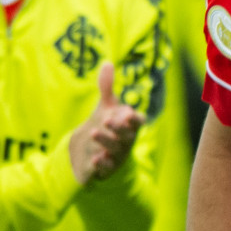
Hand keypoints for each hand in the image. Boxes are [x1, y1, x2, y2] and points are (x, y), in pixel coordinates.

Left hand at [69, 62, 144, 184]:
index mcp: (129, 125)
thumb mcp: (105, 107)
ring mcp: (117, 155)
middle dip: (118, 128)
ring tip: (93, 133)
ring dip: (105, 141)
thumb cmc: (106, 127)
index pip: (137, 122)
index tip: (128, 114)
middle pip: (126, 135)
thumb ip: (107, 87)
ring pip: (115, 149)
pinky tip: (95, 158)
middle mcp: (126, 141)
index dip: (135, 119)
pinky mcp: (106, 167)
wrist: (93, 153)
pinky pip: (106, 167)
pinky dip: (102, 164)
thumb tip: (107, 63)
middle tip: (106, 119)